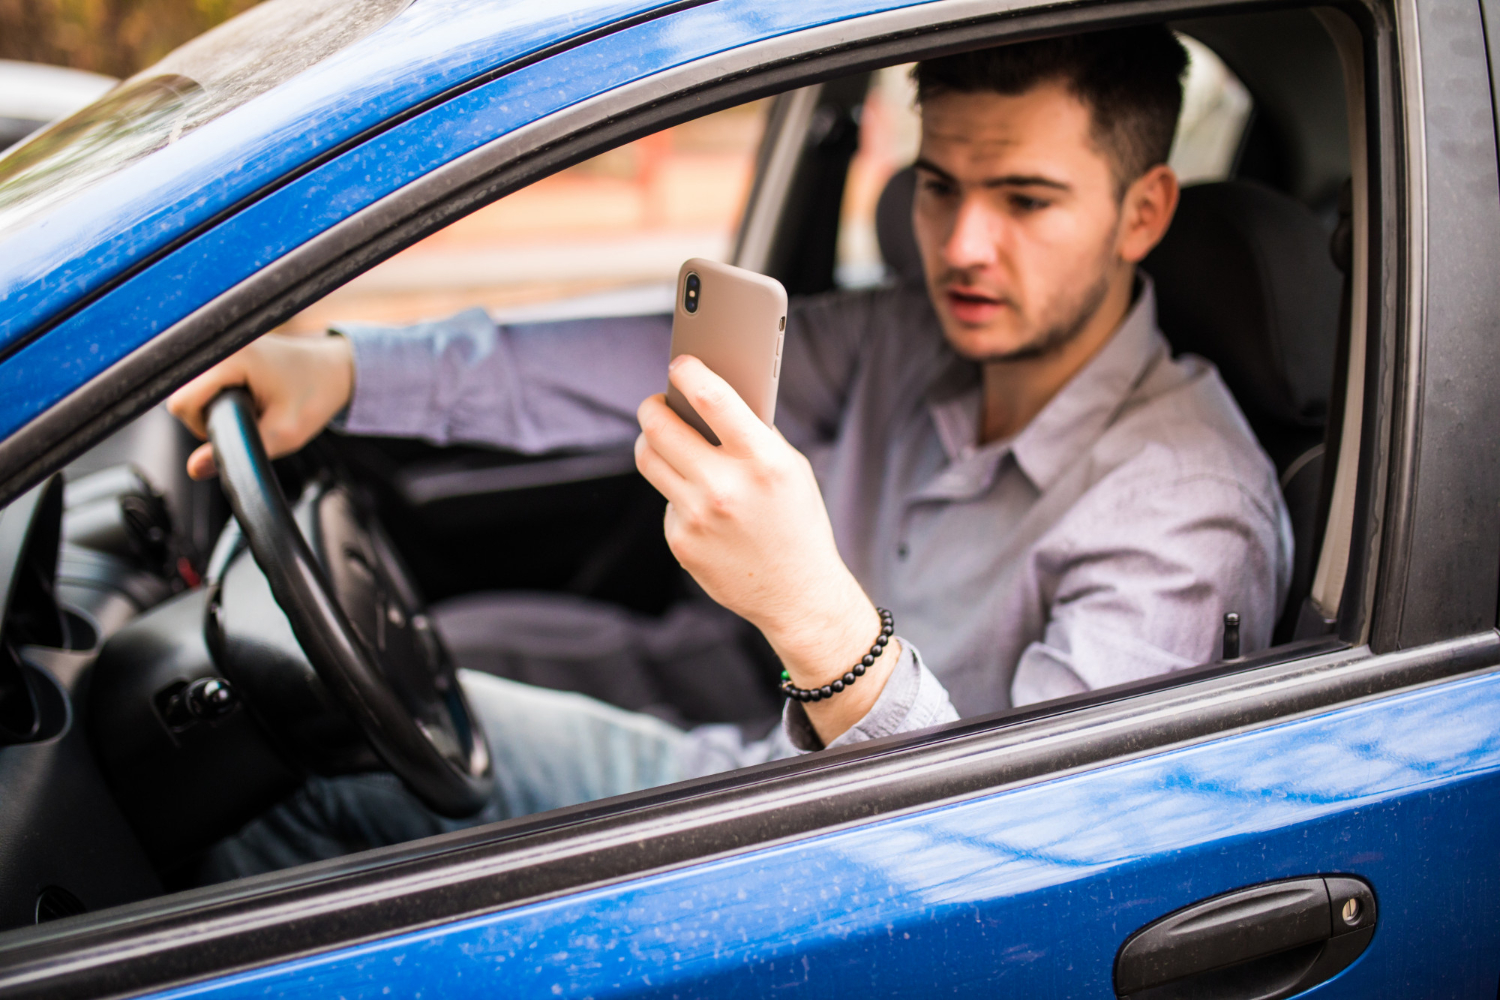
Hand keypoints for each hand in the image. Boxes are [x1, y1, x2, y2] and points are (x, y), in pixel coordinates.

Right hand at [167, 334, 354, 479]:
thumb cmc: (315, 395)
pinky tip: (248, 397)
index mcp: (230, 359)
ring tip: (253, 406)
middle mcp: (220, 347)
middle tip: (252, 417)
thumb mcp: (285, 432)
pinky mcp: (225, 352)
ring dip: (216, 409)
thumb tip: (195, 469)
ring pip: (192, 392)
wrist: (335, 370)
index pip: (182, 403)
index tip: (241, 426)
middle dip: (210, 418)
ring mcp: (221, 347)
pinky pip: (204, 383)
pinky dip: (221, 397)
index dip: (204, 427)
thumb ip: (241, 451)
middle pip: (184, 398)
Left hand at [635, 355, 898, 743]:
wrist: (798, 593)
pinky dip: (679, 491)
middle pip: (660, 426)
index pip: (711, 397)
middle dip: (653, 405)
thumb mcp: (789, 468)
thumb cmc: (796, 520)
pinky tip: (702, 502)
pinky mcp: (681, 541)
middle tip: (657, 401)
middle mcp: (724, 488)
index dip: (688, 371)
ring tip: (662, 434)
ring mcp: (697, 517)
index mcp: (762, 461)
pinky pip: (666, 498)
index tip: (680, 363)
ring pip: (649, 458)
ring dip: (652, 440)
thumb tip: (706, 393)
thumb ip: (752, 433)